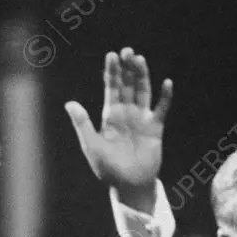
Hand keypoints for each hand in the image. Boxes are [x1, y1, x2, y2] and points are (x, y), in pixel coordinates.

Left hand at [66, 47, 172, 211]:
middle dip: (127, 69)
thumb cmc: (107, 168)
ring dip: (142, 76)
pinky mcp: (155, 128)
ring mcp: (141, 119)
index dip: (112, 72)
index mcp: (110, 116)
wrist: (128, 185)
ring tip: (140, 60)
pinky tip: (167, 83)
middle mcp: (126, 114)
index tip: (112, 55)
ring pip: (143, 92)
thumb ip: (83, 123)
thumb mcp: (92, 145)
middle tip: (127, 51)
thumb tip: (69, 103)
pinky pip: (161, 109)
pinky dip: (165, 97)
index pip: (111, 88)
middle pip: (127, 86)